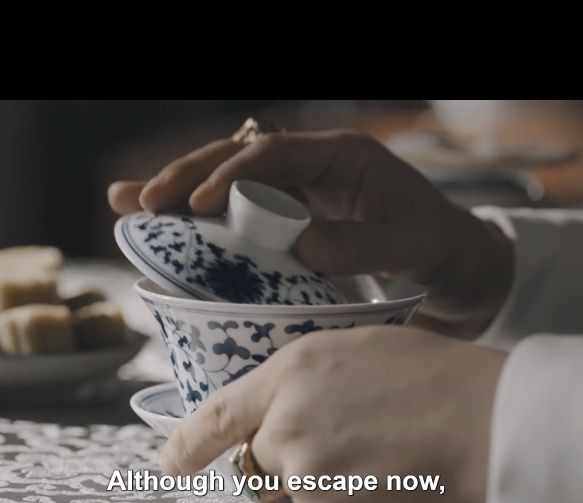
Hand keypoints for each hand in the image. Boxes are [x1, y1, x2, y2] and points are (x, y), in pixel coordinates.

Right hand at [108, 130, 513, 337]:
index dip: (230, 175)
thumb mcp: (410, 247)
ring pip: (228, 182)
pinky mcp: (290, 220)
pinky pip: (238, 214)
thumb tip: (298, 248)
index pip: (273, 154)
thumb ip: (359, 246)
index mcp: (341, 156)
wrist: (456, 267)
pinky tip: (161, 227)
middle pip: (236, 159)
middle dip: (186, 176)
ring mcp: (298, 192)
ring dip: (179, 193)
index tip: (198, 205)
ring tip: (126, 205)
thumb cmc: (440, 248)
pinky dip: (200, 221)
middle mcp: (312, 166)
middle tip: (141, 201)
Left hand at [158, 325, 506, 502]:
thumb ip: (306, 379)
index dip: (184, 444)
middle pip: (265, 458)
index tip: (167, 461)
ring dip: (332, 480)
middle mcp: (288, 430)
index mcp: (293, 374)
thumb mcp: (362, 350)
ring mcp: (310, 483)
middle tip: (352, 440)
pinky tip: (394, 481)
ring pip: (304, 490)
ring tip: (388, 457)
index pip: (215, 417)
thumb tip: (284, 409)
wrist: (495, 428)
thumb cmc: (442, 379)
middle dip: (294, 454)